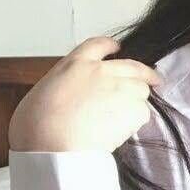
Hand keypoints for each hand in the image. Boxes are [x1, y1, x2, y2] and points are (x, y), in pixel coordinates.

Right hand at [8, 37, 163, 153]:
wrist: (52, 144)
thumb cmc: (37, 126)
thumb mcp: (42, 93)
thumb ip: (62, 88)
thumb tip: (66, 97)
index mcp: (74, 64)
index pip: (97, 45)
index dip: (110, 46)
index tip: (116, 48)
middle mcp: (100, 70)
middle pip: (132, 66)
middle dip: (145, 73)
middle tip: (153, 80)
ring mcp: (120, 87)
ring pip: (141, 90)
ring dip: (137, 101)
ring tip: (126, 118)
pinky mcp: (133, 108)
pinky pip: (142, 113)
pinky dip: (136, 122)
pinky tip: (123, 131)